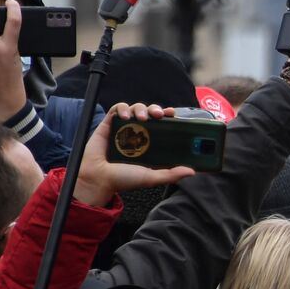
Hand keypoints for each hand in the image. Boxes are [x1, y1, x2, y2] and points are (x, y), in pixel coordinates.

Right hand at [73, 103, 195, 206]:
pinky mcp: (108, 125)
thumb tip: (192, 172)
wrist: (98, 180)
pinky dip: (122, 108)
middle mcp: (137, 133)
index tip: (173, 114)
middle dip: (156, 109)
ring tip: (142, 118)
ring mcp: (123, 128)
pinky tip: (126, 116)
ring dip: (141, 108)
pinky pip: (116, 109)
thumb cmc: (123, 180)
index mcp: (149, 143)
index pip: (162, 124)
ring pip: (135, 108)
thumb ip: (171, 174)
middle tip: (159, 114)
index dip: (168, 116)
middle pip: (150, 113)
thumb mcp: (151, 177)